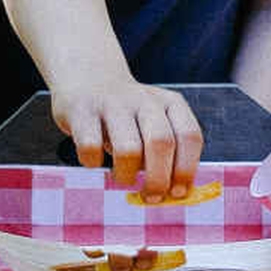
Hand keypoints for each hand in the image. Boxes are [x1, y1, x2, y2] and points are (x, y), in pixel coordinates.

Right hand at [52, 76, 201, 197]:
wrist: (87, 75)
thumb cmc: (127, 114)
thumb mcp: (154, 121)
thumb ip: (167, 152)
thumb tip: (172, 194)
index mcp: (170, 103)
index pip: (189, 136)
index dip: (186, 169)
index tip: (177, 192)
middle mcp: (144, 100)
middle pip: (161, 143)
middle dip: (158, 179)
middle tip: (150, 196)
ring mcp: (112, 103)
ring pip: (128, 149)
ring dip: (126, 175)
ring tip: (123, 178)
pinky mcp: (81, 110)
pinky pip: (91, 147)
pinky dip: (93, 162)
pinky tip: (94, 159)